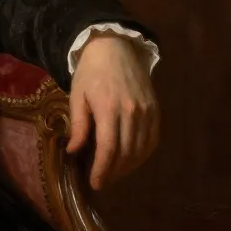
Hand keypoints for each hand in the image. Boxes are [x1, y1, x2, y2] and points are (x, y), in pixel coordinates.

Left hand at [65, 35, 158, 190]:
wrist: (114, 48)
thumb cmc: (90, 72)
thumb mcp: (77, 96)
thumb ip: (79, 125)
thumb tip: (74, 151)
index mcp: (109, 108)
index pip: (108, 148)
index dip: (102, 169)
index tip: (95, 182)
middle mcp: (132, 112)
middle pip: (126, 152)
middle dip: (114, 171)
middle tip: (102, 181)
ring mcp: (147, 111)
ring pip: (141, 149)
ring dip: (128, 166)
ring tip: (114, 173)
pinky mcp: (156, 110)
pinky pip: (153, 140)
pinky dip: (143, 154)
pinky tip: (131, 160)